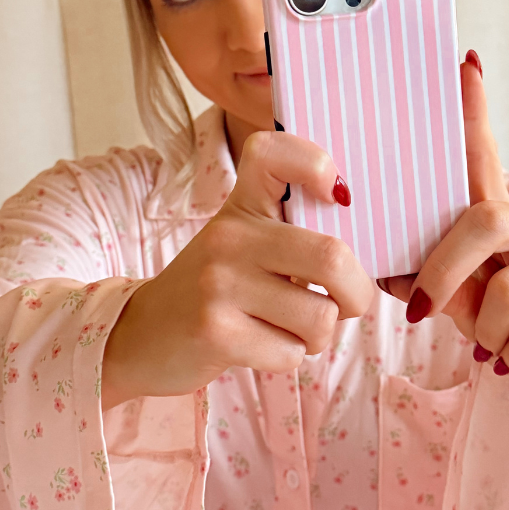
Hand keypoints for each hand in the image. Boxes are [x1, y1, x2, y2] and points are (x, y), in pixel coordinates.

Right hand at [102, 132, 372, 408]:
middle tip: (345, 303)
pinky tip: (261, 346)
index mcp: (243, 204)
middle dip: (356, 294)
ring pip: (320, 317)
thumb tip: (365, 255)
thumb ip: (296, 234)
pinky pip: (292, 353)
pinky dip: (290, 358)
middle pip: (332, 257)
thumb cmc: (217, 289)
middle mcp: (229, 235)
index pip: (275, 151)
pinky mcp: (215, 332)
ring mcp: (219, 283)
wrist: (143, 336)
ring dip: (318, 336)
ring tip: (290, 328)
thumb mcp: (246, 243)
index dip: (319, 165)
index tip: (338, 198)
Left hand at [380, 52, 508, 441]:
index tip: (463, 67)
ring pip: (508, 287)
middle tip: (426, 311)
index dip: (474, 114)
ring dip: (487, 329)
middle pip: (484, 220)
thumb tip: (378, 267)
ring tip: (491, 345)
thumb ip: (429, 278)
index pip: (485, 158)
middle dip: (445, 270)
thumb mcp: (461, 302)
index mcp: (501, 221)